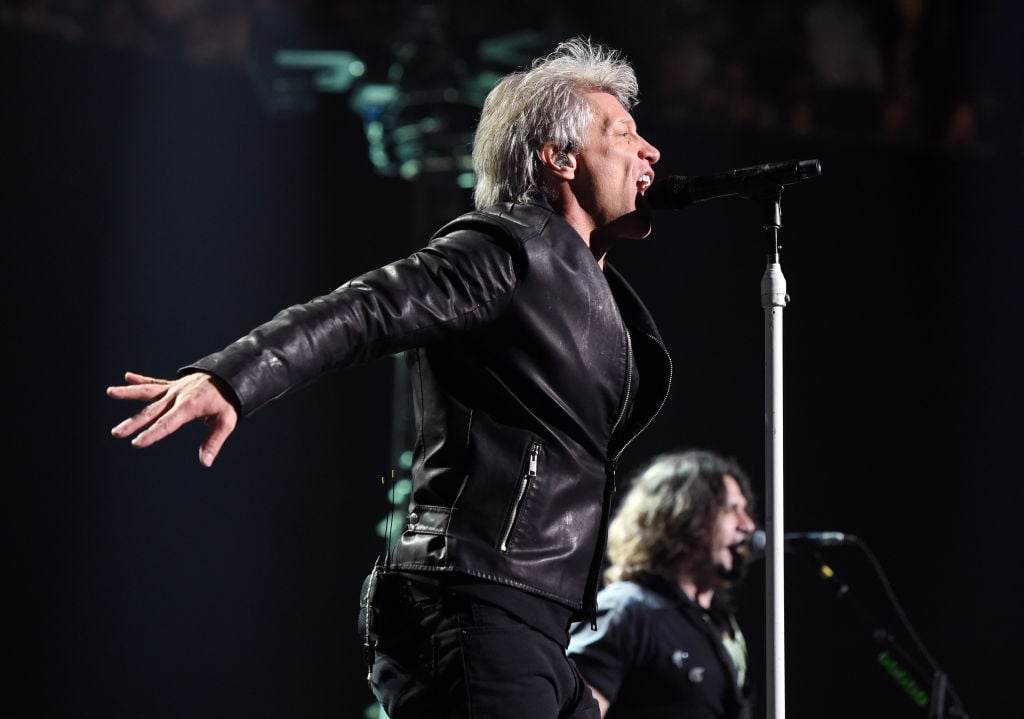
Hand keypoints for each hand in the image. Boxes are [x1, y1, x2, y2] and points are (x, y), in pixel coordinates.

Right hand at [108, 371, 237, 466]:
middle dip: (134, 422)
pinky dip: (142, 379)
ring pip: (148, 391)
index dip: (152, 434)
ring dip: (129, 392)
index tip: (137, 443)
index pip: (167, 423)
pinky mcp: (175, 384)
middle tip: (116, 432)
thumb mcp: (227, 420)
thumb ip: (214, 441)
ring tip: (110, 391)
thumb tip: (206, 462)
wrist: (233, 375)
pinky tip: (127, 376)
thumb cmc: (229, 399)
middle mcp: (178, 396)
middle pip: (152, 411)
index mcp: (189, 406)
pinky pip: (156, 382)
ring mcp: (175, 388)